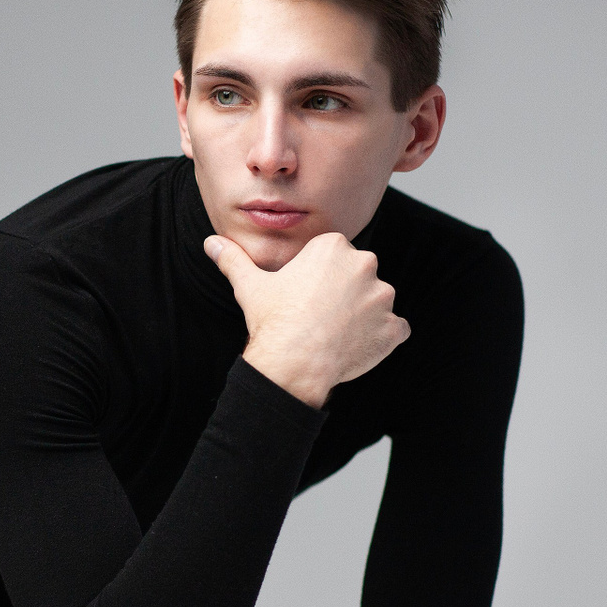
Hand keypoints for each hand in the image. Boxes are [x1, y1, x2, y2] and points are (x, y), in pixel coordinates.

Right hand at [205, 231, 408, 407]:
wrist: (293, 363)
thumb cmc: (273, 320)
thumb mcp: (250, 285)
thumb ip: (233, 259)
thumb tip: (212, 243)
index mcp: (334, 247)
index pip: (335, 255)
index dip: (320, 277)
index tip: (307, 294)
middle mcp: (364, 265)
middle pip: (359, 275)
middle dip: (345, 292)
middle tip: (321, 314)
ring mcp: (383, 297)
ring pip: (377, 301)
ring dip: (364, 315)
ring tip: (336, 332)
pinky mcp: (393, 327)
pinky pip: (395, 329)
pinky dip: (381, 337)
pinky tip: (356, 347)